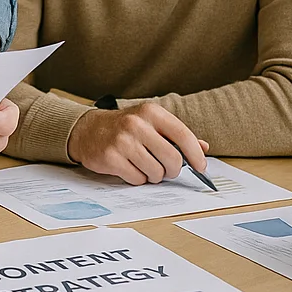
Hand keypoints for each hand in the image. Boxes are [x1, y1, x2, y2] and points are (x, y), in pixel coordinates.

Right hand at [65, 102, 209, 185]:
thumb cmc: (125, 128)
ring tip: (145, 167)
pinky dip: (138, 178)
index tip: (201, 167)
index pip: (183, 135)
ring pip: (155, 172)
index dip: (196, 155)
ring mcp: (122, 141)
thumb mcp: (151, 123)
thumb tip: (203, 148)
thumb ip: (176, 135)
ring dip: (154, 176)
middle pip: (172, 158)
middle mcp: (137, 124)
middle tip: (168, 171)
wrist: (88, 130)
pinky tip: (131, 168)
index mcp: (151, 112)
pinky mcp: (111, 157)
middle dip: (173, 170)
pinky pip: (137, 179)